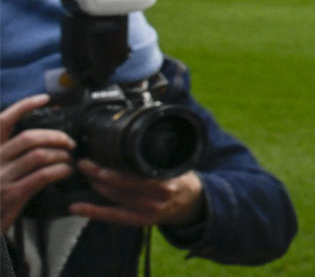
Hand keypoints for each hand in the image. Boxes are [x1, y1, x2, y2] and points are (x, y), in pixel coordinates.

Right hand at [0, 95, 75, 231]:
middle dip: (55, 136)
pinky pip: (43, 175)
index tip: (44, 99)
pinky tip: (66, 172)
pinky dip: (60, 170)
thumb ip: (14, 153)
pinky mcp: (12, 194)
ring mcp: (1, 178)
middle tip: (69, 142)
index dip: (23, 106)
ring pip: (39, 155)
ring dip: (61, 154)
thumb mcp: (2, 169)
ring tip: (69, 159)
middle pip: (28, 137)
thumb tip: (44, 135)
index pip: (2, 121)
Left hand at [71, 161, 204, 229]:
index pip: (137, 177)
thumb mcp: (177, 165)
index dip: (116, 170)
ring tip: (83, 175)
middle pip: (123, 187)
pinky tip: (76, 207)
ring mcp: (149, 212)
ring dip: (96, 188)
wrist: (192, 203)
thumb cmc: (181, 178)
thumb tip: (135, 139)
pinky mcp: (140, 221)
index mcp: (167, 182)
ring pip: (116, 199)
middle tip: (83, 163)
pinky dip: (93, 212)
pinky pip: (114, 216)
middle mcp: (158, 199)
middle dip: (99, 175)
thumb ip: (157, 160)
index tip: (99, 158)